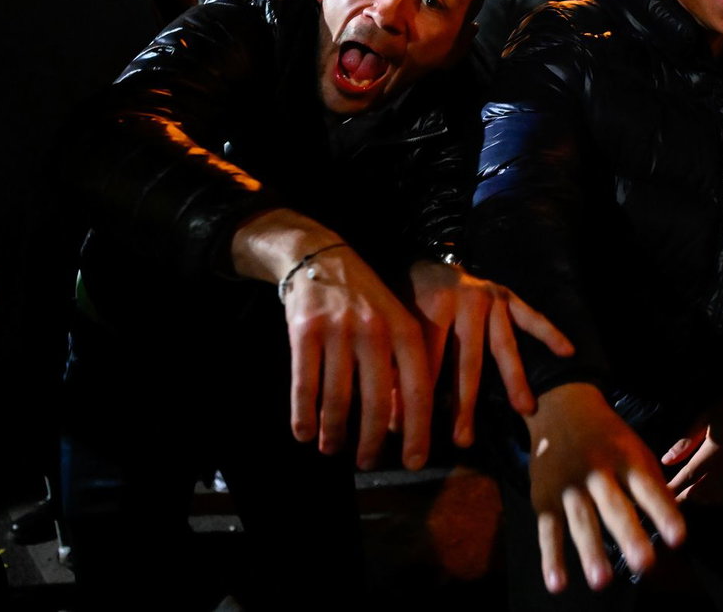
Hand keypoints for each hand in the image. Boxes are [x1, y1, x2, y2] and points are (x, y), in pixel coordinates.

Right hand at [231, 209, 432, 470]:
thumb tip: (404, 422)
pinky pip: (304, 385)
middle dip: (372, 441)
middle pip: (377, 402)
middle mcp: (375, 330)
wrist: (321, 258)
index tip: (415, 462)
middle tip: (368, 463)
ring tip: (333, 449)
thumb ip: (401, 365)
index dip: (419, 430)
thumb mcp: (394, 323)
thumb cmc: (365, 301)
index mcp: (405, 329)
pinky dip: (303, 415)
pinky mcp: (305, 331)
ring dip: (335, 432)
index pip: (418, 389)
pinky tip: (304, 433)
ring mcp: (339, 330)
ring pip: (338, 399)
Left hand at [408, 260, 574, 447]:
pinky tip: (567, 351)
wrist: (425, 258)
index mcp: (432, 306)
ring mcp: (491, 297)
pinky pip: (531, 317)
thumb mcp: (395, 330)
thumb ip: (396, 371)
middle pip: (467, 361)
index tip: (419, 437)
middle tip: (464, 440)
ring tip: (524, 409)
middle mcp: (465, 300)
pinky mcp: (508, 295)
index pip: (428, 361)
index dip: (421, 400)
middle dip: (464, 404)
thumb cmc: (407, 301)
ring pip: (503, 345)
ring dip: (514, 379)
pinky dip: (549, 333)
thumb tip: (396, 424)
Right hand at [526, 382, 686, 592]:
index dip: (664, 512)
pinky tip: (557, 583)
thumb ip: (652, 482)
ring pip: (581, 521)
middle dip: (629, 535)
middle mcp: (597, 472)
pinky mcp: (544, 498)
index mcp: (625, 458)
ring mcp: (568, 486)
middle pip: (615, 506)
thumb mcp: (634, 448)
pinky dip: (551, 558)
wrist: (560, 406)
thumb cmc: (607, 436)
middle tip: (644, 564)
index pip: (648, 488)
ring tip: (602, 582)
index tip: (679, 538)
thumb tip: (672, 520)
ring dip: (591, 552)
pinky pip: (548, 531)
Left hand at [661, 387, 722, 504]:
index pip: (691, 475)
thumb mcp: (704, 419)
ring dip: (703, 499)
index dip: (675, 487)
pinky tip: (714, 495)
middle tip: (673, 498)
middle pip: (704, 490)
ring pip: (720, 496)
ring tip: (690, 496)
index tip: (664, 494)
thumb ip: (686, 443)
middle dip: (686, 496)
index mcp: (717, 449)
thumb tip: (666, 461)